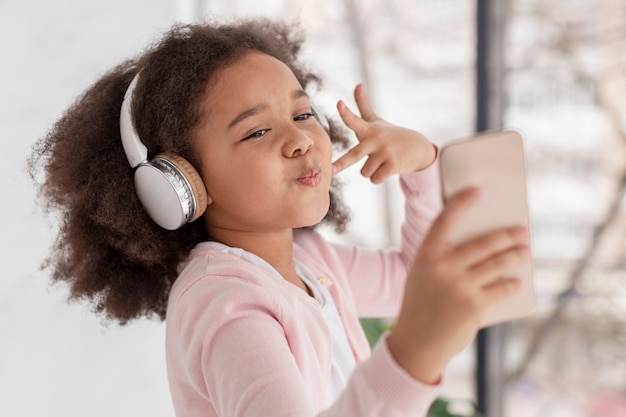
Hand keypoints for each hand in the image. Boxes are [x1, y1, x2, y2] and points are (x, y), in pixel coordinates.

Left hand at [332, 83, 436, 182]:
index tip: (339, 104)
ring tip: (382, 161)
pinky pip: (375, 179)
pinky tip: (388, 168)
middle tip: (331, 171)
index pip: (355, 120)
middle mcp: (377, 139)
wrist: (417, 147)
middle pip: (355, 155)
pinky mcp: (394, 165)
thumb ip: (364, 104)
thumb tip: (358, 84)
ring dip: (371, 171)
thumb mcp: (376, 120)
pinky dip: (379, 178)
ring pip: (365, 172)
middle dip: (342, 164)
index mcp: (369, 129)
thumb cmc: (390, 134)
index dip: (346, 113)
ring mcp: (385, 152)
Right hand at [387, 187, 529, 383]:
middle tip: (522, 230)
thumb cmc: (422, 304)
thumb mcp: (423, 276)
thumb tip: (485, 247)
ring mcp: (460, 286)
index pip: (445, 221)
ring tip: (524, 251)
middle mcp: (443, 267)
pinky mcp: (475, 306)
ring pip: (497, 264)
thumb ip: (445, 260)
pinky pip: (501, 288)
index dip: (462, 203)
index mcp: (426, 256)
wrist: (417, 343)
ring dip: (515, 255)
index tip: (478, 191)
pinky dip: (511, 284)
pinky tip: (517, 281)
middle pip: (482, 243)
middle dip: (506, 235)